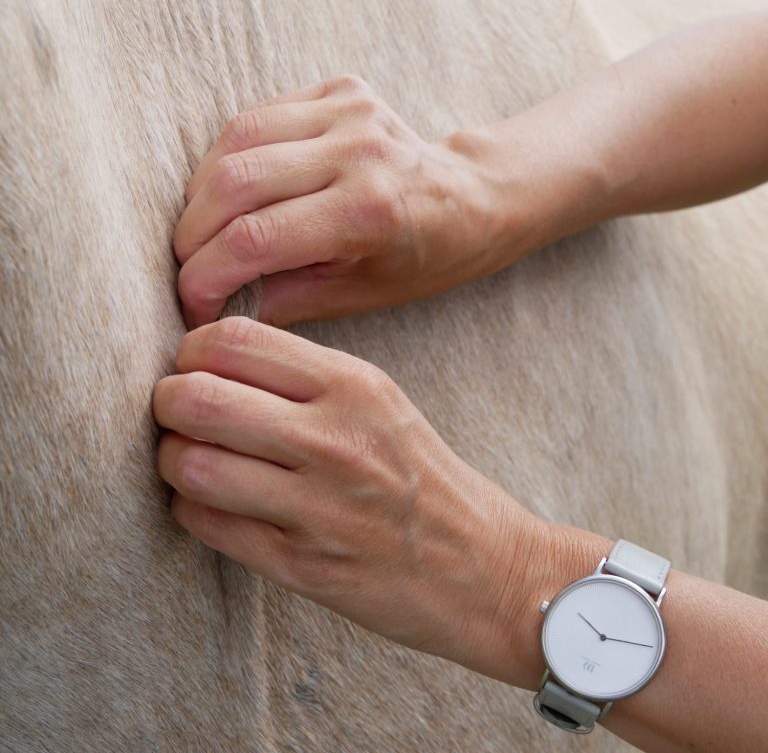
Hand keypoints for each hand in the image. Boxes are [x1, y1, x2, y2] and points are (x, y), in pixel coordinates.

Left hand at [152, 316, 542, 678]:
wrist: (480, 564)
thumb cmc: (421, 476)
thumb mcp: (379, 402)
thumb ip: (302, 377)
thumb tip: (210, 359)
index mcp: (353, 385)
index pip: (231, 340)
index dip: (191, 352)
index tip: (193, 368)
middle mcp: (333, 439)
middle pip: (196, 397)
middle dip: (167, 402)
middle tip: (176, 413)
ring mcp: (316, 506)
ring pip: (189, 463)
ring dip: (171, 460)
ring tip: (189, 460)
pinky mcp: (301, 565)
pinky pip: (205, 523)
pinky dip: (191, 507)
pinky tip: (210, 502)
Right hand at [173, 75, 505, 327]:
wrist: (470, 200)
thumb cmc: (422, 259)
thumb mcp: (360, 296)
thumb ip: (286, 299)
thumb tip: (220, 306)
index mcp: (367, 213)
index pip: (254, 239)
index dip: (205, 276)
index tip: (192, 303)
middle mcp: (356, 152)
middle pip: (234, 183)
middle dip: (193, 235)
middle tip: (189, 267)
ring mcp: (349, 112)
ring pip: (237, 140)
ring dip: (203, 192)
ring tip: (202, 230)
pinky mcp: (341, 91)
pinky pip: (258, 115)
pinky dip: (231, 155)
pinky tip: (230, 188)